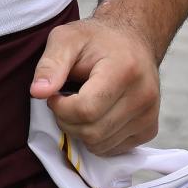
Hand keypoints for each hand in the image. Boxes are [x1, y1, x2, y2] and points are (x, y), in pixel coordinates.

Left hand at [29, 15, 159, 154]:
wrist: (132, 40)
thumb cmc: (95, 39)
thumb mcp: (66, 39)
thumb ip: (50, 64)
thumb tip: (37, 93)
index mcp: (124, 70)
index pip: (86, 110)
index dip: (60, 107)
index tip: (54, 94)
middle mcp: (143, 96)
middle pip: (92, 132)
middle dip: (67, 121)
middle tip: (64, 100)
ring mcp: (149, 116)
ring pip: (100, 145)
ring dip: (80, 130)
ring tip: (81, 103)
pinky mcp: (150, 129)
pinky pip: (112, 149)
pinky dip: (96, 137)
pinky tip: (96, 113)